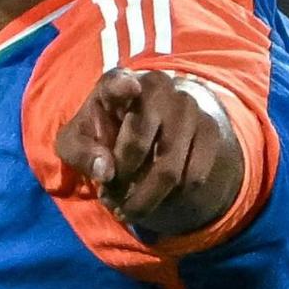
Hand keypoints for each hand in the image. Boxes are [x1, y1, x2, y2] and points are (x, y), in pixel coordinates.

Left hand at [57, 67, 244, 240]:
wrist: (154, 124)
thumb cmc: (105, 131)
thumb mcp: (78, 140)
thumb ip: (81, 152)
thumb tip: (106, 172)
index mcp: (118, 81)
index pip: (118, 83)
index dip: (122, 86)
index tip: (130, 87)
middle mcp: (157, 86)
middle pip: (138, 144)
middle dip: (120, 182)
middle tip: (108, 199)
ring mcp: (188, 105)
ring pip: (169, 170)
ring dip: (145, 199)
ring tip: (127, 207)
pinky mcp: (210, 128)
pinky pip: (194, 177)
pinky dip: (173, 197)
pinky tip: (156, 196)